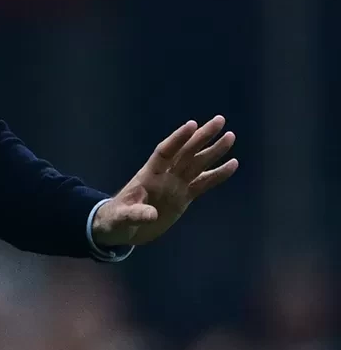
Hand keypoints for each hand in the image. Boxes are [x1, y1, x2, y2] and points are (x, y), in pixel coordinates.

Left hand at [92, 115, 237, 247]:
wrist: (122, 229)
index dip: (177, 139)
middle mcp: (165, 176)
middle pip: (186, 153)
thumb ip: (136, 214)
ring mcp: (175, 185)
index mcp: (148, 175)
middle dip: (202, 137)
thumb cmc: (116, 219)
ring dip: (213, 151)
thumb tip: (151, 215)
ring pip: (197, 164)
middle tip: (220, 120)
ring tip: (230, 136)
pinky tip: (232, 164)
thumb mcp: (122, 218)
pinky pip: (204, 183)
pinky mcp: (184, 197)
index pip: (165, 152)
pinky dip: (218, 175)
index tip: (192, 125)